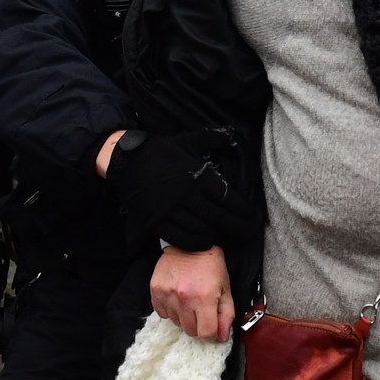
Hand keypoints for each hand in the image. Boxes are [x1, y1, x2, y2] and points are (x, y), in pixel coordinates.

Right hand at [103, 129, 260, 250]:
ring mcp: (171, 209)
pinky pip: (179, 237)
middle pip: (218, 217)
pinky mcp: (156, 220)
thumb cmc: (160, 151)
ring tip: (230, 239)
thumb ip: (213, 139)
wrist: (126, 160)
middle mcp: (187, 195)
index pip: (227, 197)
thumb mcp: (188, 140)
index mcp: (197, 176)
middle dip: (237, 228)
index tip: (252, 217)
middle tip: (249, 234)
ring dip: (218, 236)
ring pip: (201, 229)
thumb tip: (233, 137)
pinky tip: (205, 242)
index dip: (242, 210)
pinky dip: (194, 242)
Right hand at [151, 246, 233, 340]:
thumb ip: (226, 314)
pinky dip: (171, 310)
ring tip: (190, 301)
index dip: (212, 333)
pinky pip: (163, 313)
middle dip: (199, 325)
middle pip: (190, 331)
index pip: (206, 333)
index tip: (213, 326)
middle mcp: (184, 299)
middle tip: (202, 311)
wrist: (190, 243)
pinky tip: (178, 298)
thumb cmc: (210, 265)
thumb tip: (222, 336)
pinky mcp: (156, 291)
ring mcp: (167, 295)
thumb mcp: (226, 288)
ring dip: (185, 317)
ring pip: (177, 323)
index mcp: (205, 298)